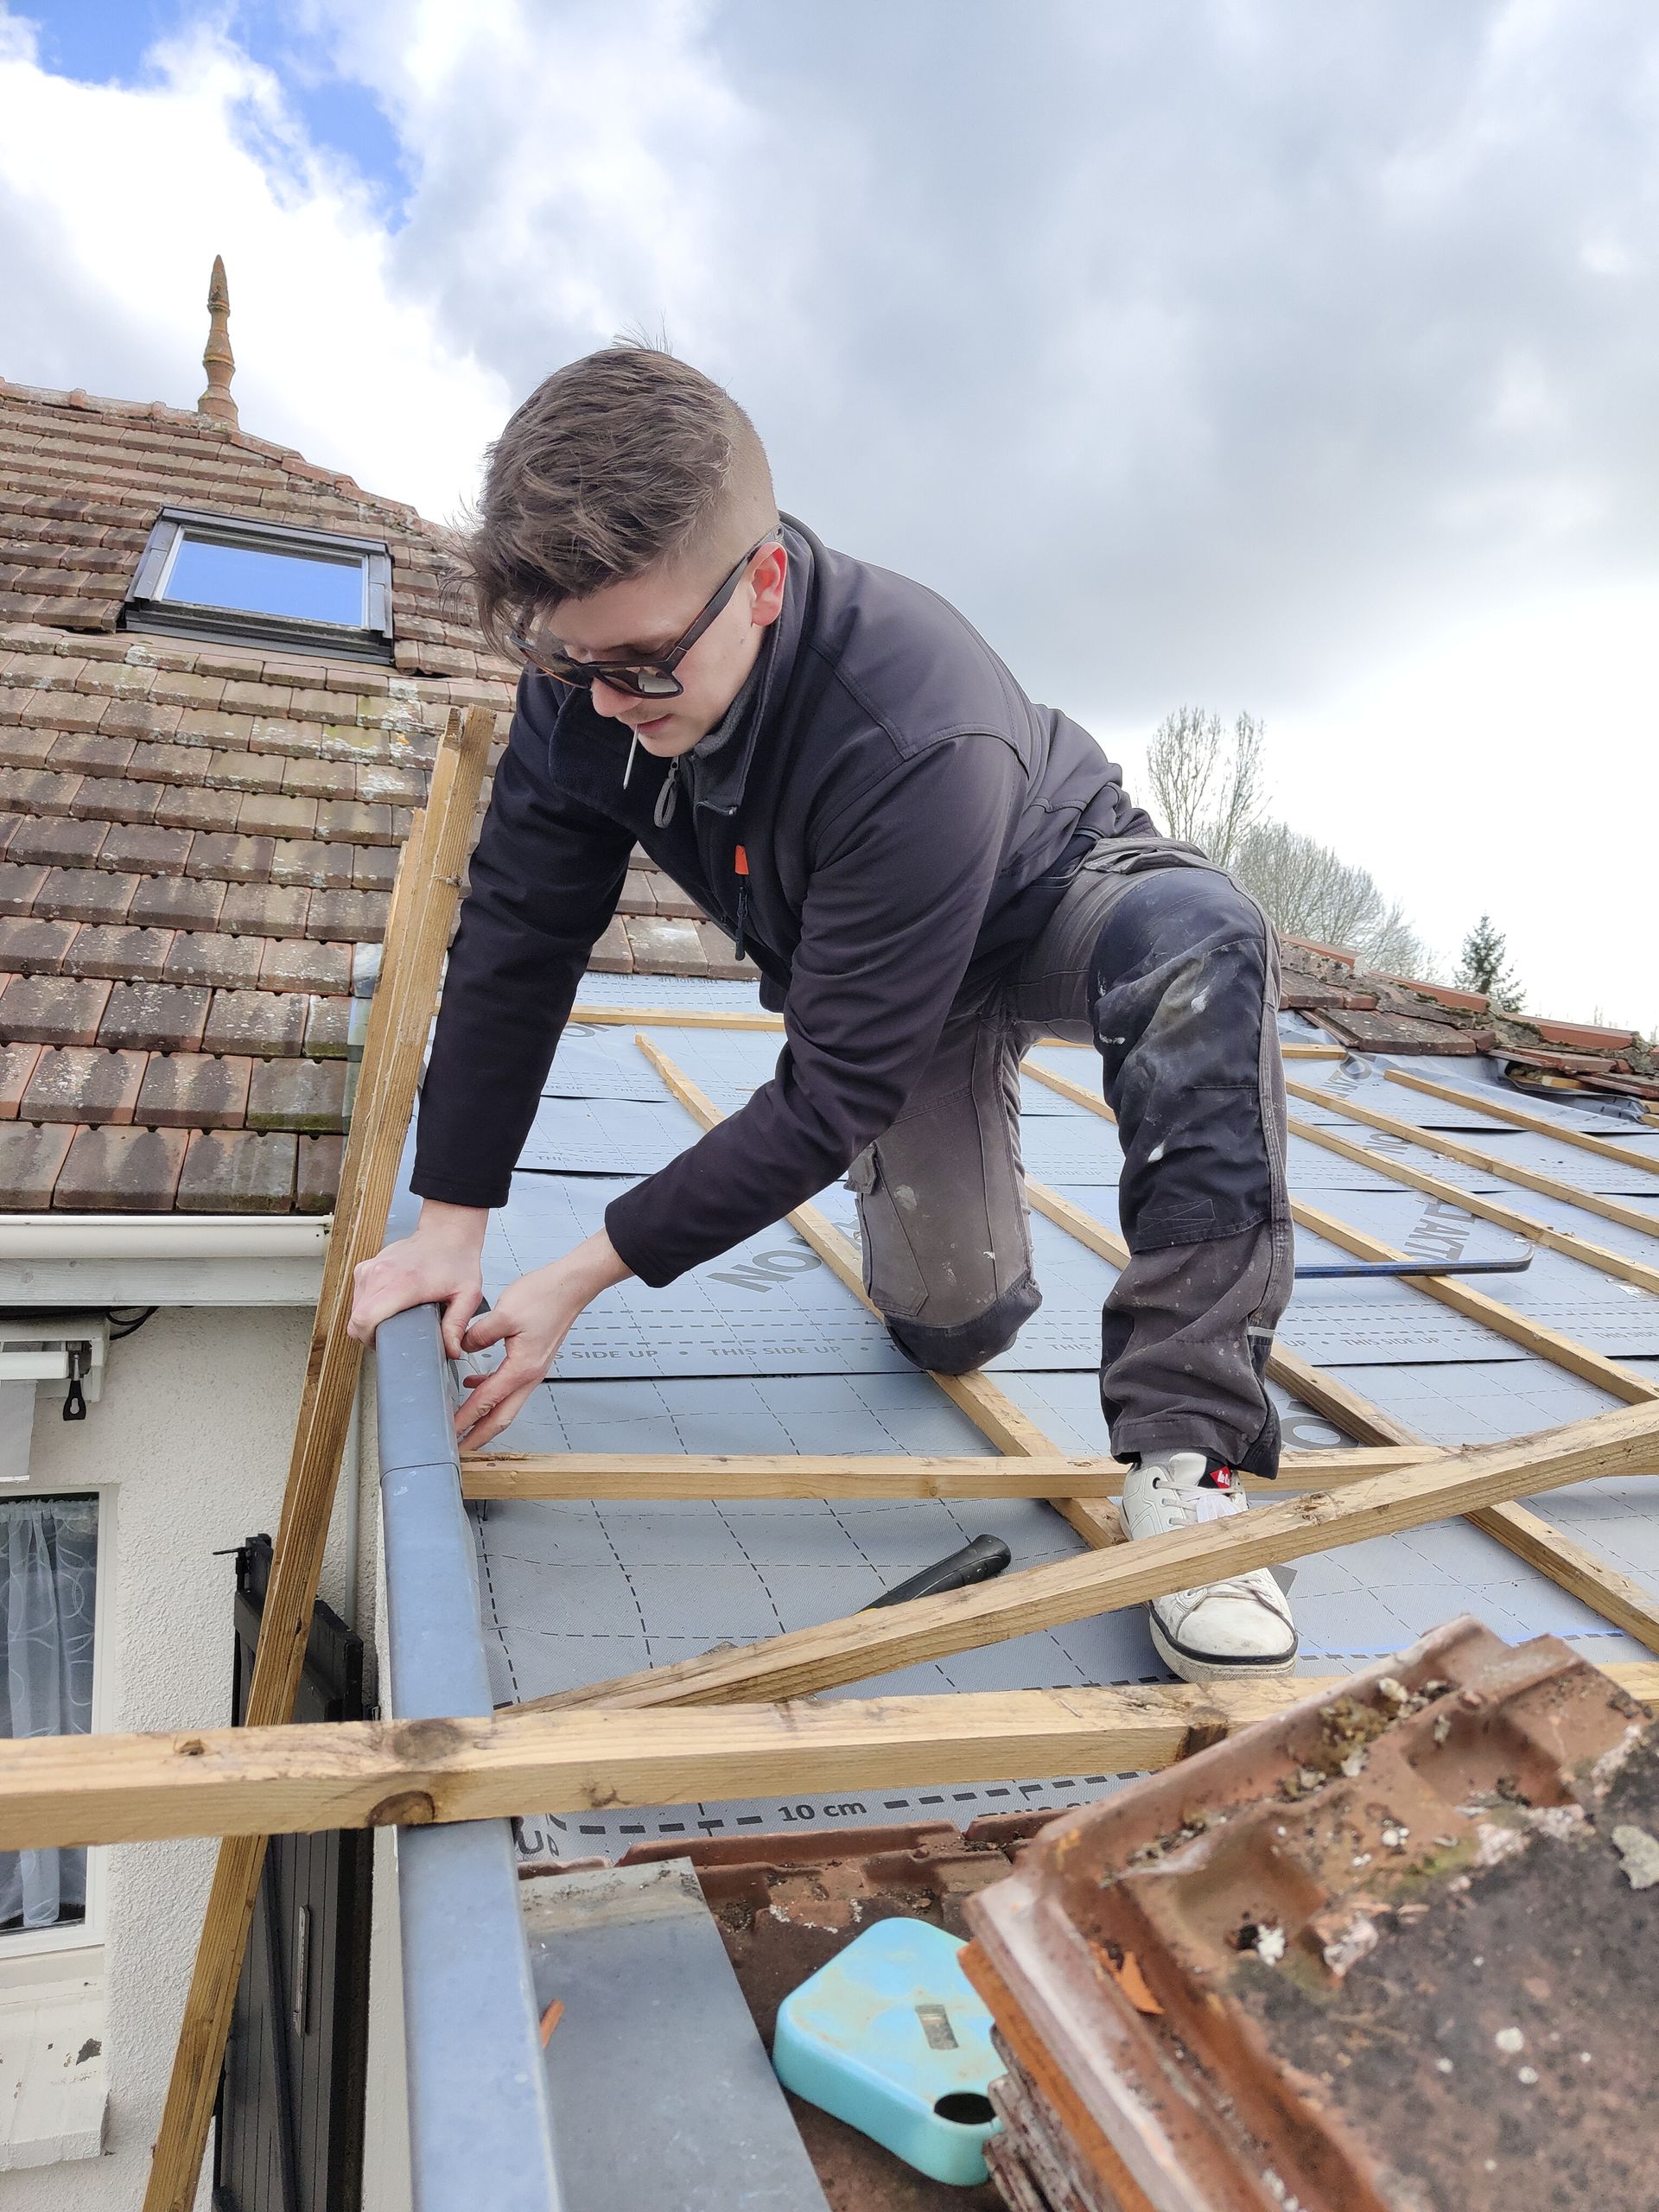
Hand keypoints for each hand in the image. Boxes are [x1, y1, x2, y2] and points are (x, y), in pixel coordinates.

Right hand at [348, 1201, 487, 1356]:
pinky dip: (367, 1306)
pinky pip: (357, 1296)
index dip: (370, 1339)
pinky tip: (386, 1306)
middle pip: (355, 1319)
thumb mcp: (466, 1295)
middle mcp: (380, 1274)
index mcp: (402, 1283)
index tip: (387, 1342)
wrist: (446, 1233)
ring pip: (354, 1309)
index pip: (365, 1319)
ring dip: (367, 1321)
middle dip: (369, 1335)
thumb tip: (451, 1351)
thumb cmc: (456, 1261)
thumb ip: (457, 1324)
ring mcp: (370, 1269)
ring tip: (391, 1321)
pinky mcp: (366, 1267)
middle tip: (392, 1336)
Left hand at [455, 1230, 630, 1447]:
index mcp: (522, 1368)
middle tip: (459, 1449)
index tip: (449, 1432)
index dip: (465, 1419)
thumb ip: (478, 1335)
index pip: (487, 1401)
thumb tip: (462, 1348)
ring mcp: (534, 1369)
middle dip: (480, 1435)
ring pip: (507, 1404)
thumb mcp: (504, 1313)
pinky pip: (510, 1385)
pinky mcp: (533, 1360)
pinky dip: (491, 1392)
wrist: (572, 1286)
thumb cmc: (546, 1296)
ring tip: (465, 1425)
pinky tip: (475, 1382)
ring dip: (486, 1417)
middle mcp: (530, 1375)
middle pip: (502, 1417)